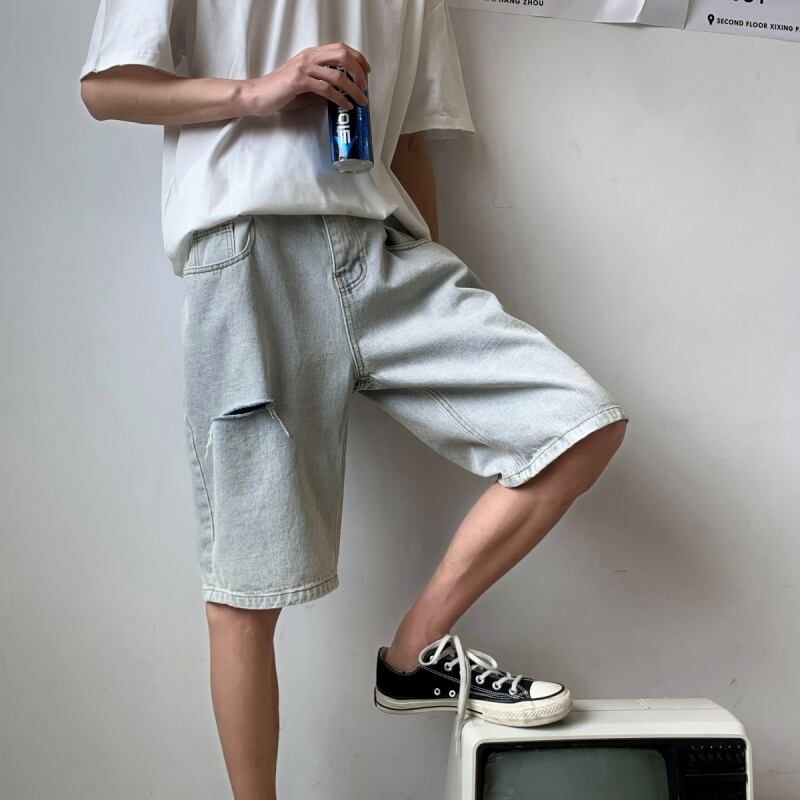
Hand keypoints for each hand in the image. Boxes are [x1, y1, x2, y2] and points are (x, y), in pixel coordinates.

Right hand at [241, 42, 370, 116]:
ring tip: (360, 101)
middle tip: (365, 87)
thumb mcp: (306, 88)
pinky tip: (345, 105)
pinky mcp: (299, 81)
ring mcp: (304, 68)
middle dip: (358, 71)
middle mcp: (309, 57)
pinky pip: (326, 88)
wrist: (258, 96)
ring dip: (353, 89)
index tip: (367, 72)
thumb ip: (323, 88)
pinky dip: (339, 98)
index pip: (340, 48)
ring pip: (337, 74)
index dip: (357, 58)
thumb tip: (342, 95)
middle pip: (342, 55)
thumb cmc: (281, 93)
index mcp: (311, 55)